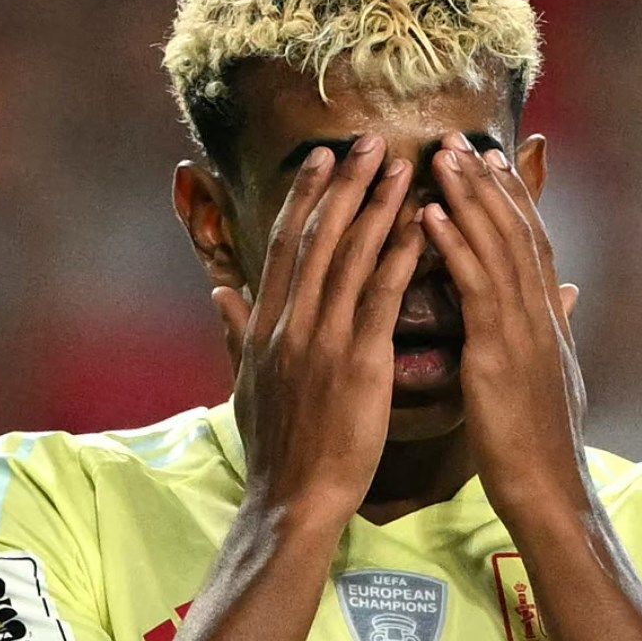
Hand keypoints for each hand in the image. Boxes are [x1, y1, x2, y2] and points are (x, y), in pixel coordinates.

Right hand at [212, 138, 422, 526]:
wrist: (294, 499)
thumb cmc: (278, 449)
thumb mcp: (245, 384)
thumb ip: (237, 332)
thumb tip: (221, 291)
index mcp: (267, 325)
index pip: (285, 245)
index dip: (306, 197)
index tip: (324, 159)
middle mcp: (291, 322)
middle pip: (318, 236)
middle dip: (345, 184)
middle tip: (370, 141)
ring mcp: (323, 340)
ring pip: (351, 257)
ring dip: (378, 206)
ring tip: (402, 166)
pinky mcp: (359, 362)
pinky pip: (382, 297)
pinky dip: (401, 256)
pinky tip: (420, 225)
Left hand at [421, 133, 587, 519]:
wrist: (549, 490)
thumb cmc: (540, 447)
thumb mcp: (552, 380)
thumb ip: (555, 334)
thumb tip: (568, 300)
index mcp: (550, 323)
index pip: (533, 246)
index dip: (514, 201)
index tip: (493, 163)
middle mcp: (542, 316)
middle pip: (518, 232)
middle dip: (489, 185)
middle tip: (461, 141)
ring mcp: (524, 330)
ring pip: (499, 248)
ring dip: (470, 199)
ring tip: (442, 159)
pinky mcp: (500, 351)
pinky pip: (476, 287)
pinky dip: (456, 246)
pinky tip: (432, 216)